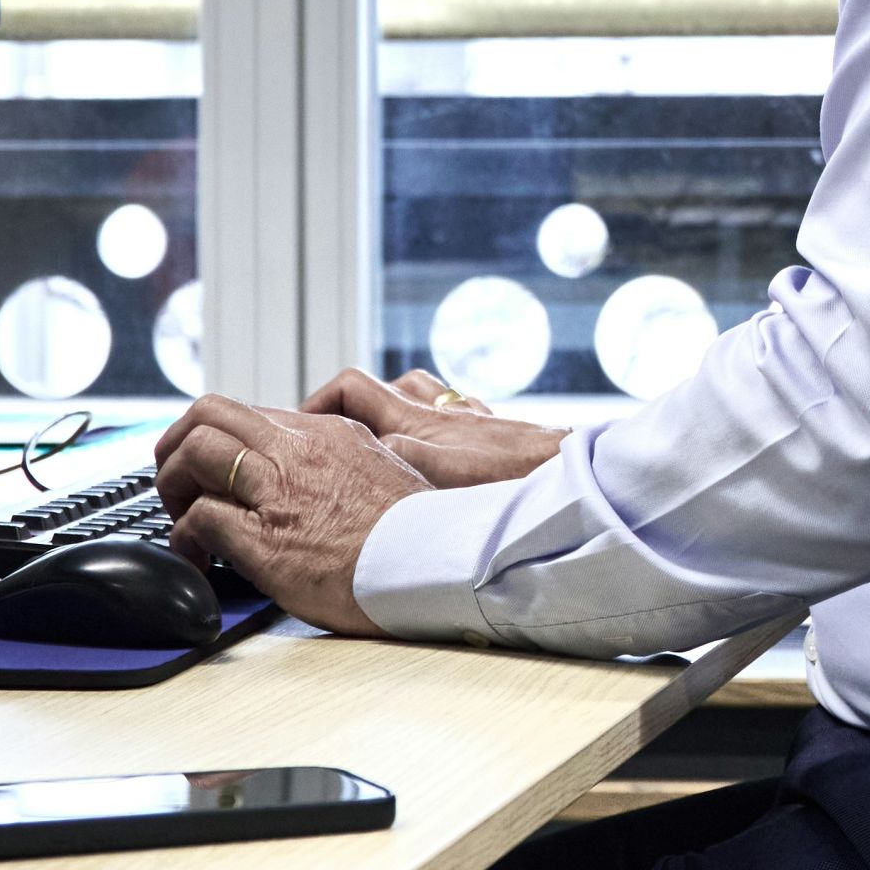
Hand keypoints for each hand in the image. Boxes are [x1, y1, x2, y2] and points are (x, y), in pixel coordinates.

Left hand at [152, 396, 427, 636]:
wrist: (438, 564)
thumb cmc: (420, 533)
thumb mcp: (382, 469)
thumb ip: (341, 460)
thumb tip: (319, 474)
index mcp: (326, 433)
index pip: (247, 411)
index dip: (214, 435)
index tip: (209, 464)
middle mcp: (297, 451)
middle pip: (209, 413)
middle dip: (177, 443)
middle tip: (175, 478)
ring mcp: (280, 492)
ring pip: (196, 453)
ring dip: (171, 485)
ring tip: (179, 516)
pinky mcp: (266, 540)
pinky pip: (201, 519)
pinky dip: (184, 538)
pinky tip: (195, 559)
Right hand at [295, 367, 565, 489]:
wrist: (574, 475)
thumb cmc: (512, 481)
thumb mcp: (440, 478)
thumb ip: (395, 461)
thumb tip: (355, 454)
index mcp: (415, 420)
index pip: (351, 388)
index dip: (316, 403)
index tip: (295, 430)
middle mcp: (438, 411)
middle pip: (376, 388)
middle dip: (343, 408)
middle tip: (323, 439)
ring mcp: (466, 419)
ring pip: (413, 396)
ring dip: (385, 411)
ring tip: (368, 442)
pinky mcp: (492, 433)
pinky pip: (448, 414)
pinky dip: (428, 425)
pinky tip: (430, 451)